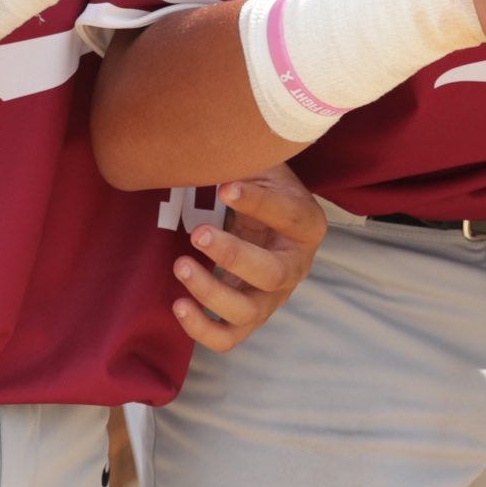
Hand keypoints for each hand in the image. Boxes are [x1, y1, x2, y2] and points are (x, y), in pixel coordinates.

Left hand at [172, 166, 327, 353]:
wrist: (269, 223)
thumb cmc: (264, 190)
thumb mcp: (265, 168)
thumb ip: (248, 161)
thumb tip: (210, 148)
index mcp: (308, 225)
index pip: (288, 216)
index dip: (257, 203)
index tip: (224, 187)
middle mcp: (297, 267)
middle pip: (271, 274)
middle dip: (233, 256)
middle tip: (198, 233)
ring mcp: (273, 298)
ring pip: (247, 311)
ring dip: (211, 292)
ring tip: (180, 265)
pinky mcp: (249, 317)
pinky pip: (228, 338)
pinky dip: (201, 329)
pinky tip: (177, 305)